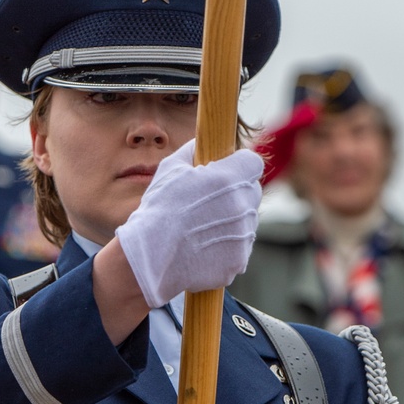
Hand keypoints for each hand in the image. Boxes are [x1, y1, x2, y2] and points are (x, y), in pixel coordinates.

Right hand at [114, 141, 262, 307]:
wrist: (151, 257)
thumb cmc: (157, 211)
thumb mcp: (170, 169)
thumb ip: (192, 150)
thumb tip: (201, 142)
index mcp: (227, 178)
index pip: (253, 163)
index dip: (240, 166)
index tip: (228, 172)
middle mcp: (242, 206)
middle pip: (252, 192)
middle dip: (237, 193)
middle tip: (211, 202)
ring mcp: (243, 235)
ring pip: (247, 222)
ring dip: (232, 221)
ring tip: (201, 228)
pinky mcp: (239, 261)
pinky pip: (239, 248)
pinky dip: (226, 248)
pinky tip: (202, 248)